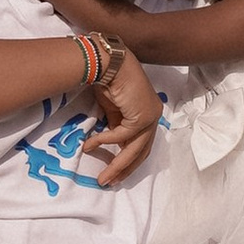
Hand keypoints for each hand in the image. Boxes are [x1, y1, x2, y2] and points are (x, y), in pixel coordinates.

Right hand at [89, 42, 159, 186]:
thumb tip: (112, 142)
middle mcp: (153, 115)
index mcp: (148, 112)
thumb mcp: (112, 108)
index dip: (128, 159)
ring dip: (117, 165)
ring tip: (103, 178)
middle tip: (109, 182)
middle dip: (124, 169)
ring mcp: (150, 117)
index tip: (115, 172)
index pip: (141, 142)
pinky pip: (120, 136)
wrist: (108, 61)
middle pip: (141, 151)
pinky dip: (104, 142)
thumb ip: (115, 124)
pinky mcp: (142, 117)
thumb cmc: (107, 79)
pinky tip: (89, 145)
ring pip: (134, 149)